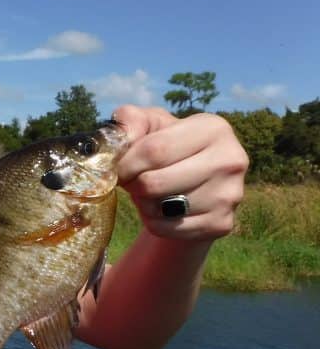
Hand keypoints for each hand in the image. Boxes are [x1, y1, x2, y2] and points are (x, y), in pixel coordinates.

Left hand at [111, 105, 248, 240]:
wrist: (193, 182)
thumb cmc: (167, 146)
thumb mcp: (149, 124)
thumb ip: (130, 120)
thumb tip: (119, 140)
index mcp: (214, 128)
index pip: (154, 150)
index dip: (125, 164)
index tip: (116, 168)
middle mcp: (231, 160)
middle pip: (155, 183)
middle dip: (133, 185)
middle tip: (131, 181)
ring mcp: (230, 195)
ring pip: (160, 208)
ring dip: (143, 203)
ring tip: (150, 192)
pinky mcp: (222, 223)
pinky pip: (167, 228)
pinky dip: (153, 221)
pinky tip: (161, 209)